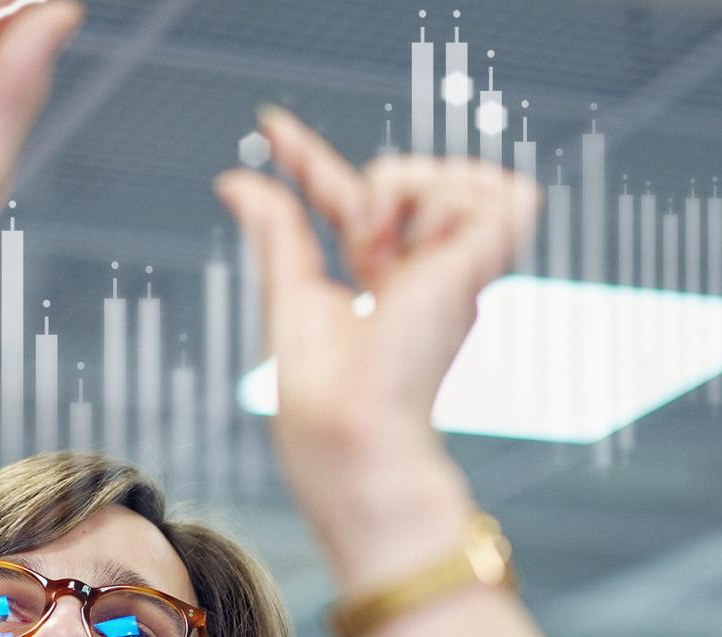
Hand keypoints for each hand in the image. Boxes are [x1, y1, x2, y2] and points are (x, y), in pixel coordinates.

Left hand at [214, 108, 539, 587]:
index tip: (267, 127)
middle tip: (357, 251)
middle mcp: (426, 272)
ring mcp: (458, 269)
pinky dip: (441, 200)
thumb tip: (235, 181)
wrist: (350, 425)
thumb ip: (277, 231)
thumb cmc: (319, 392)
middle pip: (398, 176)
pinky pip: (487, 189)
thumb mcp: (289, 292)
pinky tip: (418, 245)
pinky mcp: (483, 265)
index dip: (307, 160)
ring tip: (382, 254)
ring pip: (439, 173)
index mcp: (382, 283)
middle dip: (370, 191)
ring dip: (401, 195)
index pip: (349, 203)